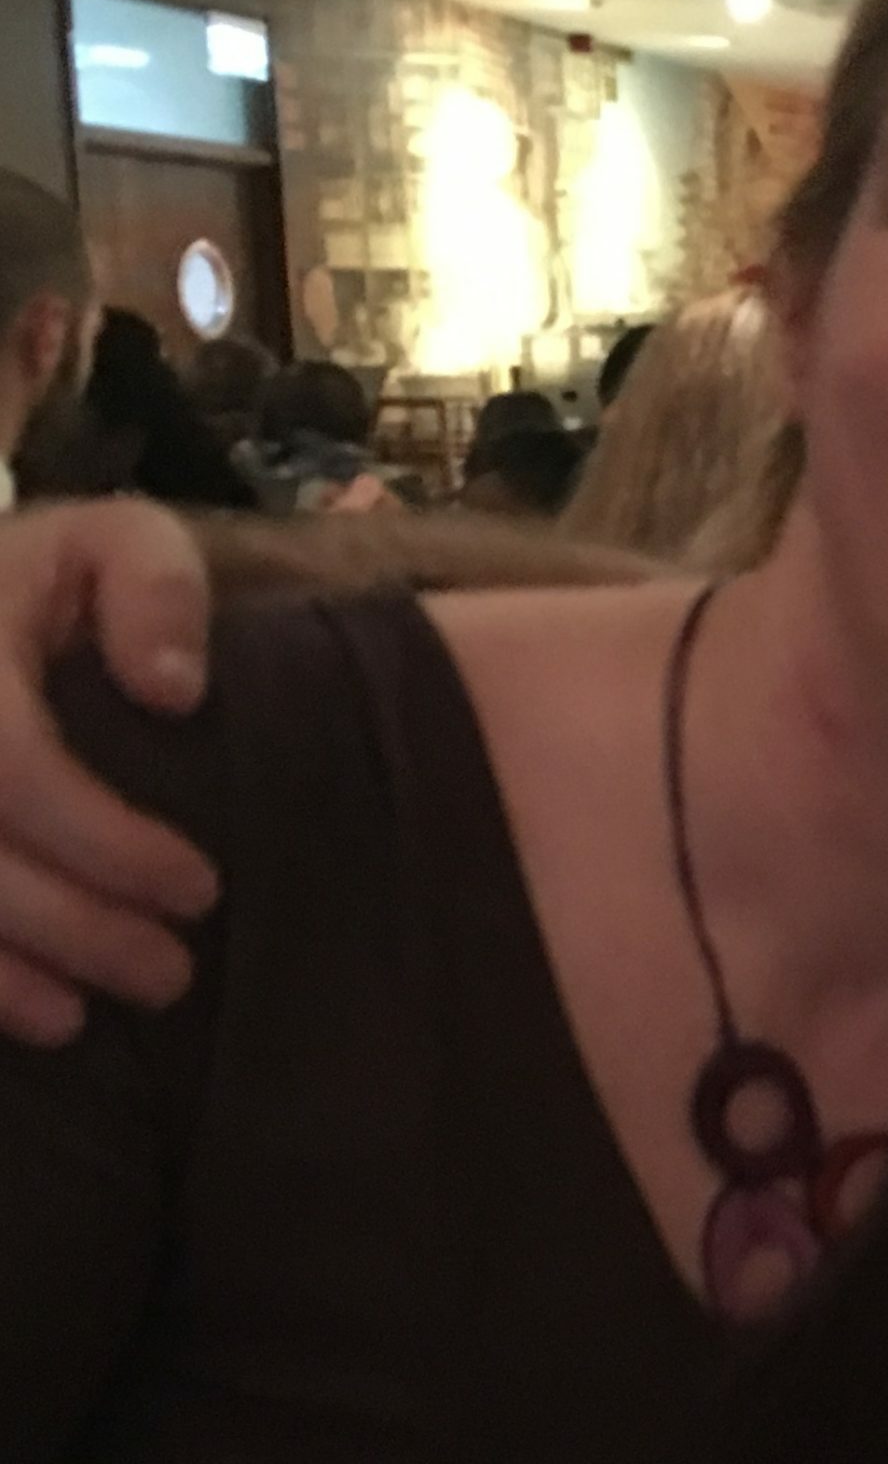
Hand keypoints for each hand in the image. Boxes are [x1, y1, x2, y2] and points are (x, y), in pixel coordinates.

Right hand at [0, 502, 220, 1044]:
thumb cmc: (61, 578)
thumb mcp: (119, 540)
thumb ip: (155, 589)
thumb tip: (173, 690)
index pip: (10, 763)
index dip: (102, 838)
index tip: (200, 888)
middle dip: (69, 923)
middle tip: (169, 973)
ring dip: (4, 969)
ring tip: (93, 1015)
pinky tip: (31, 1016)